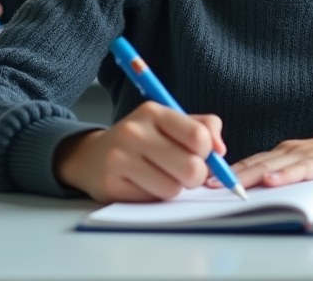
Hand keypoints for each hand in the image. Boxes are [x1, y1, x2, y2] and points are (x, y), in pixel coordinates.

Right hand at [54, 101, 224, 202]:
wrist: (92, 156)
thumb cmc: (143, 140)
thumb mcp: (171, 123)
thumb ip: (204, 128)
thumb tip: (220, 150)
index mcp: (153, 112)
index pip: (198, 136)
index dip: (208, 152)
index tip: (201, 154)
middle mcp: (134, 131)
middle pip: (191, 167)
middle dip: (196, 176)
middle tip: (186, 172)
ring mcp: (120, 158)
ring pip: (173, 189)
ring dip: (175, 188)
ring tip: (163, 177)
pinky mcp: (111, 184)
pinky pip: (151, 200)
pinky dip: (155, 197)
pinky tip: (144, 184)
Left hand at [208, 133, 312, 190]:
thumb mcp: (303, 168)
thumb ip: (283, 175)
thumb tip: (257, 191)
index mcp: (283, 153)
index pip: (250, 161)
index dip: (228, 171)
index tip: (206, 180)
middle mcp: (290, 150)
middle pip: (254, 162)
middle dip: (229, 174)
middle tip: (207, 184)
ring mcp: (306, 154)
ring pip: (272, 165)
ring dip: (249, 175)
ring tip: (230, 185)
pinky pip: (301, 169)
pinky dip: (284, 175)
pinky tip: (271, 180)